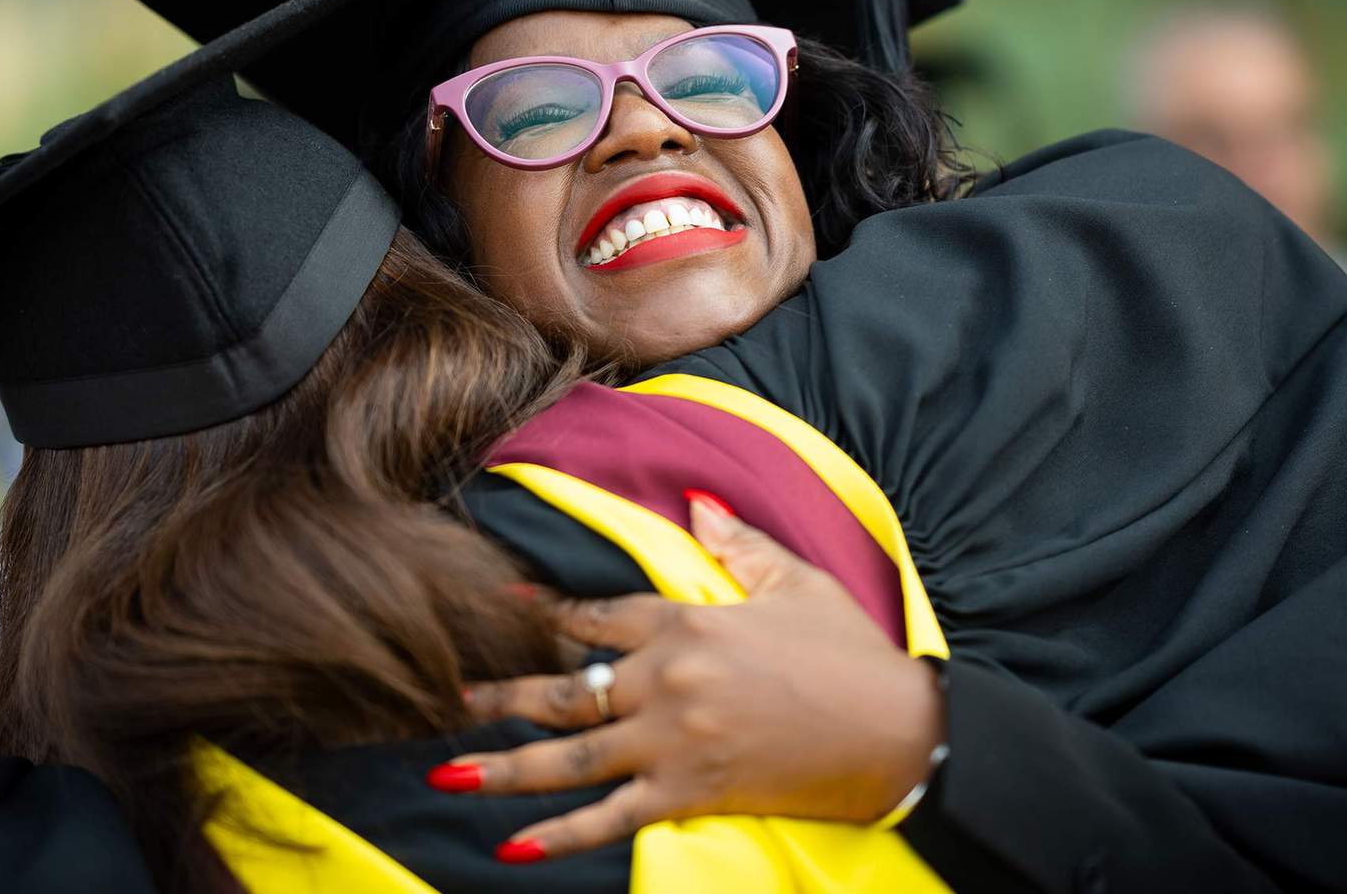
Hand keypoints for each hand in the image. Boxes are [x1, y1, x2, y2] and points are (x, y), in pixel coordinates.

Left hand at [429, 494, 945, 862]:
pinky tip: (512, 847)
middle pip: (566, 688)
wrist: (898, 733)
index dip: (547, 614)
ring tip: (448, 770)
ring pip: (570, 755)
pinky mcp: (689, 794)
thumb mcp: (797, 584)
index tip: (504, 610)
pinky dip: (558, 837)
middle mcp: (667, 680)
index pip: (598, 615)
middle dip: (502, 695)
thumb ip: (737, 546)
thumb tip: (694, 500)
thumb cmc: (852, 655)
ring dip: (504, 765)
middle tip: (451, 698)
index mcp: (689, 621)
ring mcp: (673, 742)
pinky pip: (610, 819)